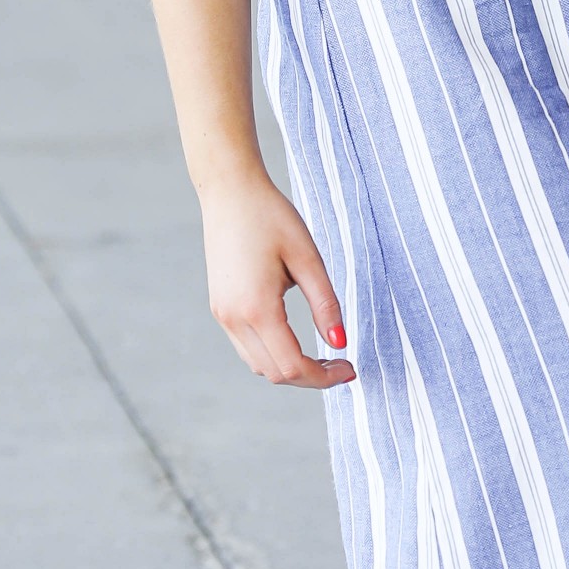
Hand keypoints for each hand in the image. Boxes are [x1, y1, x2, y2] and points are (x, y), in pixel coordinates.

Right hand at [200, 171, 355, 388]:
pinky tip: (294, 339)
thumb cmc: (271, 217)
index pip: (292, 366)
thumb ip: (325, 304)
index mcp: (257, 308)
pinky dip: (272, 354)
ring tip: (321, 355)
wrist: (229, 191)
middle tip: (341, 364)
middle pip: (274, 373)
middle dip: (310, 377)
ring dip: (290, 368)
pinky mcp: (219, 307)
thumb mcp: (307, 257)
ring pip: (258, 365)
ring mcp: (222, 314)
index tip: (349, 368)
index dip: (324, 377)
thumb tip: (340, 343)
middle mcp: (233, 318)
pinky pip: (246, 347)